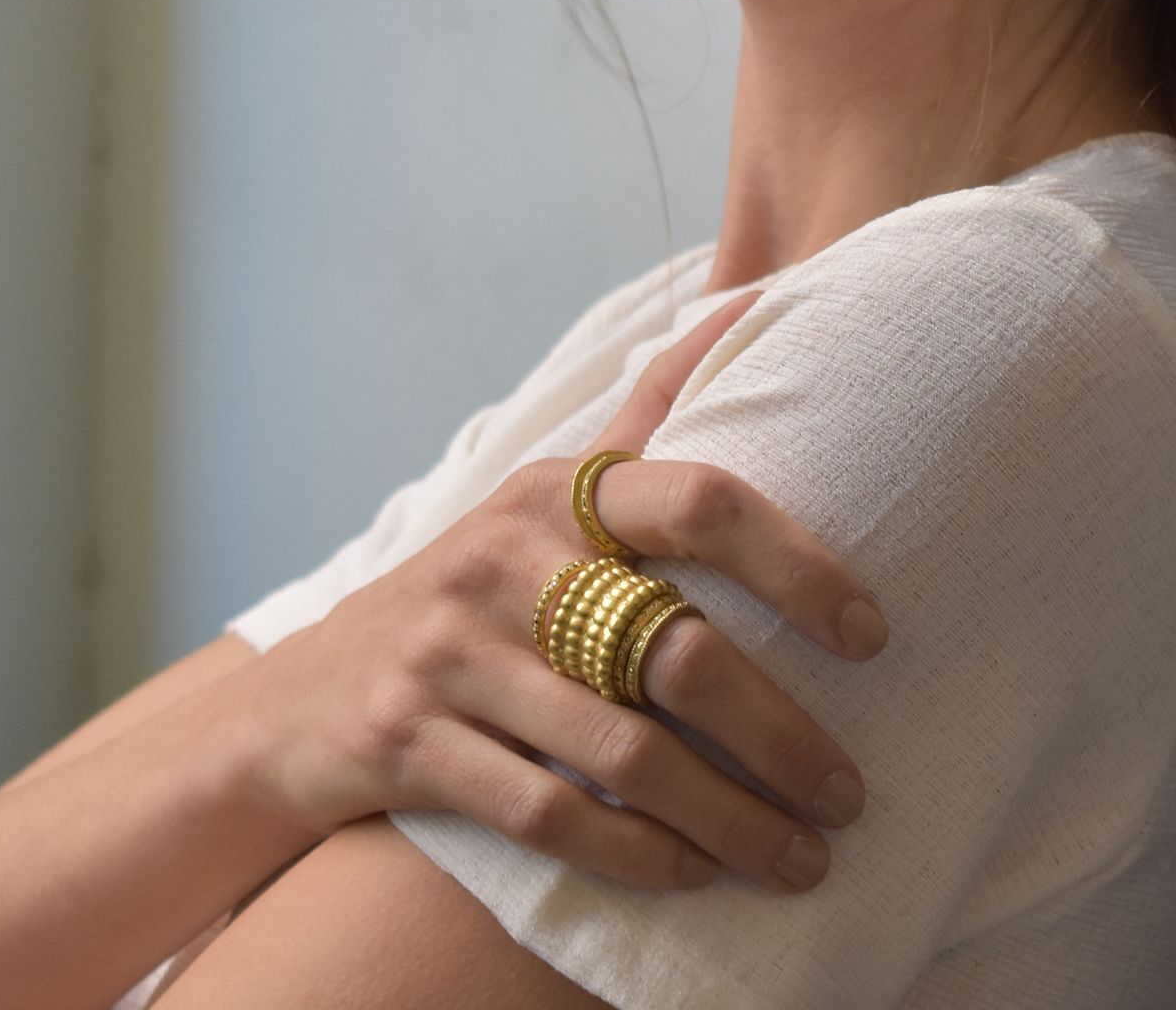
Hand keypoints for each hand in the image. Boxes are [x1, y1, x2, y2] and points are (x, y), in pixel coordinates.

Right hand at [235, 289, 889, 895]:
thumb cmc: (478, 587)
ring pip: (623, 752)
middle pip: (677, 648)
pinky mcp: (410, 745)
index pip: (700, 500)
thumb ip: (652, 407)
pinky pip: (547, 815)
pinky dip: (636, 855)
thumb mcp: (549, 490)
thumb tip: (751, 301)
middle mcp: (506, 560)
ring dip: (730, 817)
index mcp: (559, 491)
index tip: (873, 634)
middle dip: (781, 733)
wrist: (302, 696)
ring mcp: (451, 654)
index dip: (797, 563)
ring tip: (805, 857)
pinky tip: (696, 875)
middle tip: (852, 793)